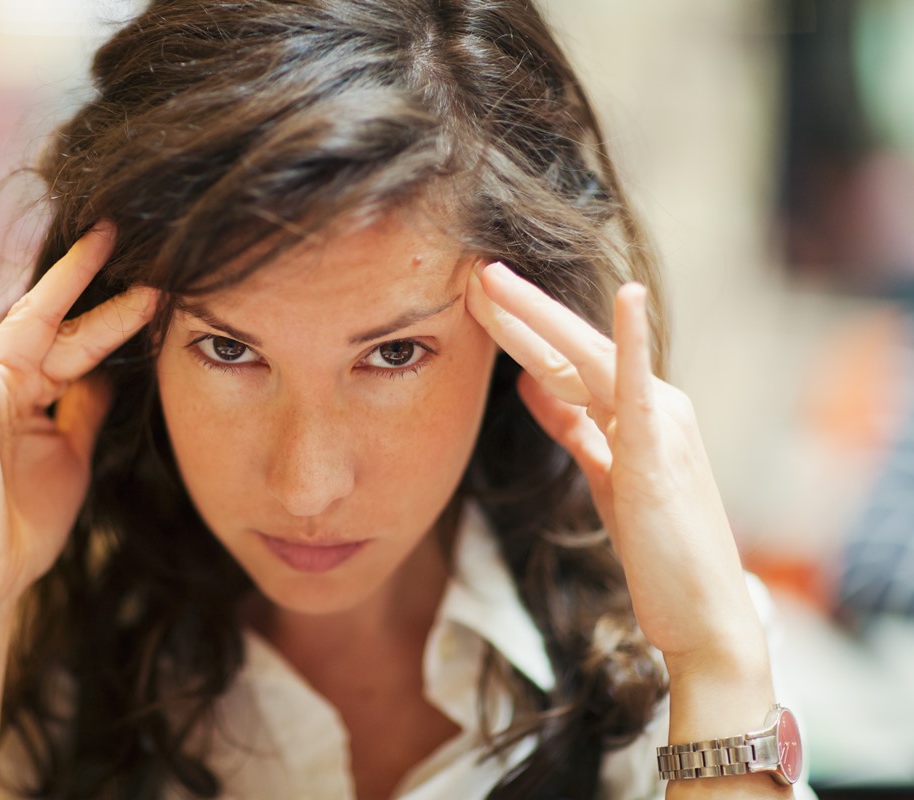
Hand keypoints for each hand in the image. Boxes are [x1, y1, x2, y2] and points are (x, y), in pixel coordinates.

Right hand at [0, 220, 156, 624]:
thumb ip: (85, 408)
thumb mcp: (73, 454)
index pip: (84, 343)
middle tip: (137, 237)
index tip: (164, 287)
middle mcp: (8, 382)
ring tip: (99, 234)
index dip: (121, 315)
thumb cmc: (22, 523)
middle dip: (98, 280)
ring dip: (64, 279)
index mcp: (36, 396)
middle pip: (61, 320)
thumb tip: (110, 371)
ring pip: (28, 322)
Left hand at [466, 263, 763, 672]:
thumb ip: (575, 426)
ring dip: (542, 314)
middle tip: (476, 270)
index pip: (564, 361)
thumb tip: (532, 385)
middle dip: (521, 309)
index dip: (520, 330)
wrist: (701, 611)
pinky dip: (635, 339)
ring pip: (589, 356)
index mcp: (634, 412)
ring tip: (498, 279)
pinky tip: (627, 297)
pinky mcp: (661, 449)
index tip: (479, 302)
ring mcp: (659, 422)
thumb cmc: (657, 548)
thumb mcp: (605, 476)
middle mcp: (652, 405)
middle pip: (572, 347)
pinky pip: (643, 386)